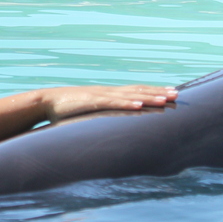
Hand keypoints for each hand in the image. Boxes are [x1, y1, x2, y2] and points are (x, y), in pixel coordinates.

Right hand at [37, 84, 176, 122]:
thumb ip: (100, 119)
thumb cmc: (65, 110)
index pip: (135, 91)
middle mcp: (107, 92)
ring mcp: (100, 96)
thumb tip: (111, 130)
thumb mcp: (88, 115)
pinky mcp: (91, 102)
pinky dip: (126, 103)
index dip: (153, 91)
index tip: (170, 92)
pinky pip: (112, 103)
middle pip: (137, 91)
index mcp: (108, 95)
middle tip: (177, 94)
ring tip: (165, 99)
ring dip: (148, 97)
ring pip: (129, 95)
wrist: (45, 102)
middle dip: (158, 92)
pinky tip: (139, 105)